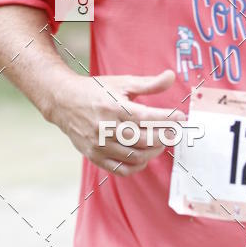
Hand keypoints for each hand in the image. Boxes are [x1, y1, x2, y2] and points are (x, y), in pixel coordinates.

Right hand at [51, 70, 184, 175]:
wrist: (63, 101)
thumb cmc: (96, 90)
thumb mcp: (122, 82)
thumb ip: (149, 83)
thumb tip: (171, 77)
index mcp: (115, 107)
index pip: (147, 117)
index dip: (168, 119)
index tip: (181, 118)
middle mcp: (106, 127)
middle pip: (144, 139)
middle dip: (165, 137)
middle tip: (175, 132)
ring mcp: (100, 145)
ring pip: (135, 156)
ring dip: (154, 152)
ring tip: (162, 142)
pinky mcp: (95, 156)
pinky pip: (121, 169)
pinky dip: (137, 166)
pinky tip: (145, 156)